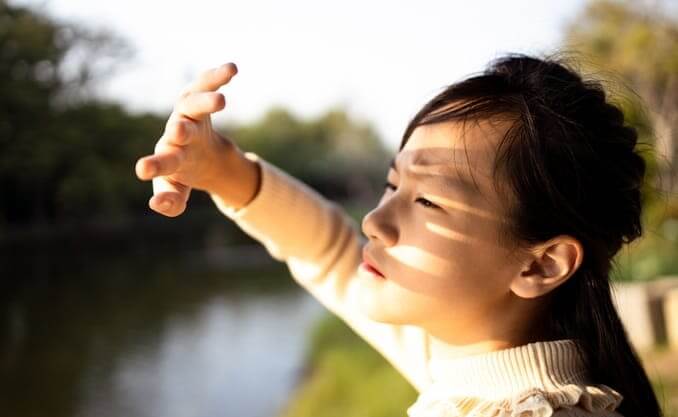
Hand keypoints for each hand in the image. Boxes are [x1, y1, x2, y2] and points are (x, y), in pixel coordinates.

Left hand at [135, 63, 238, 216]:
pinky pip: (207, 83)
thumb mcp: (178, 190)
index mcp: (170, 157)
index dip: (155, 166)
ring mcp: (188, 113)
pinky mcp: (200, 97)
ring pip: (194, 104)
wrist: (196, 150)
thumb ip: (171, 203)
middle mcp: (176, 132)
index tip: (143, 170)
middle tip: (178, 131)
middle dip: (180, 130)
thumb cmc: (183, 171)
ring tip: (221, 101)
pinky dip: (217, 76)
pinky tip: (232, 68)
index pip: (162, 163)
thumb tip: (158, 204)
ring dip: (206, 101)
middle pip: (178, 130)